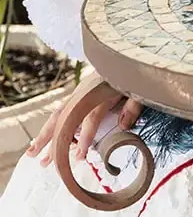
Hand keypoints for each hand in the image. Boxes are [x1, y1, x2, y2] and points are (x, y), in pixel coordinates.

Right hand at [27, 81, 142, 168]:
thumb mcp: (137, 88)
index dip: (85, 138)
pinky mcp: (77, 93)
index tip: (78, 157)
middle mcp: (84, 94)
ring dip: (43, 135)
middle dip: (53, 142)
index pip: (90, 119)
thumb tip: (124, 126)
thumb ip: (132, 106)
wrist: (122, 54)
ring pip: (57, 116)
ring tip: (31, 153)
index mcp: (100, 93)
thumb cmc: (131, 73)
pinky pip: (60, 110)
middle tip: (44, 162)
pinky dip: (50, 125)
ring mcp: (78, 93)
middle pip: (65, 119)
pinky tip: (42, 139)